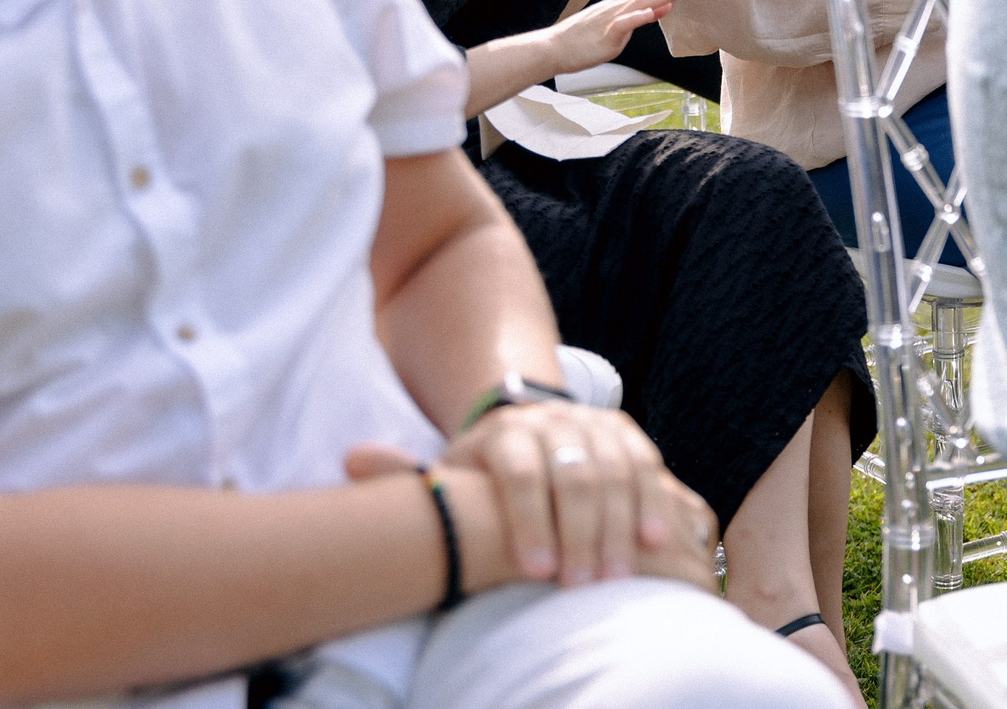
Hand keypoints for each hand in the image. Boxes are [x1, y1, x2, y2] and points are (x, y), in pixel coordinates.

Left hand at [346, 422, 717, 597]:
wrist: (534, 435)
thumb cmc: (484, 478)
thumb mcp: (450, 471)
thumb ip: (409, 475)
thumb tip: (351, 460)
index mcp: (506, 430)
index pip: (520, 472)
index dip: (527, 520)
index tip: (531, 570)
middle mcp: (554, 420)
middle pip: (575, 475)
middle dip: (578, 534)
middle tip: (575, 586)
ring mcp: (595, 423)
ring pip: (616, 472)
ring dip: (617, 528)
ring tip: (613, 578)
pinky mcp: (628, 435)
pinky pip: (647, 467)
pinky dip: (653, 504)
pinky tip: (655, 543)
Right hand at [540, 0, 706, 78]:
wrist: (555, 48)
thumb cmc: (586, 38)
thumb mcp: (619, 25)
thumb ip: (641, 15)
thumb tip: (664, 7)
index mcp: (626, 3)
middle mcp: (621, 5)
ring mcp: (613, 18)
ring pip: (643, 2)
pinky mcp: (606, 34)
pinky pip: (624, 24)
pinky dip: (639, 16)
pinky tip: (654, 12)